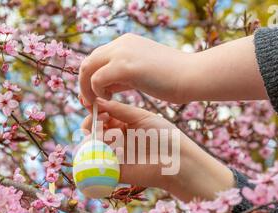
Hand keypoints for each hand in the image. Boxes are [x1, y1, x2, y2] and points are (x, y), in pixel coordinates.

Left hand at [79, 33, 193, 104]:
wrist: (193, 75)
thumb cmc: (173, 79)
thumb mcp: (142, 74)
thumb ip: (122, 77)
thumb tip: (105, 87)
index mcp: (126, 43)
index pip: (97, 57)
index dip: (90, 77)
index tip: (94, 96)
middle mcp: (121, 43)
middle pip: (88, 61)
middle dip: (83, 84)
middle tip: (89, 103)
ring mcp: (121, 52)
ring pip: (87, 68)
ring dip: (87, 89)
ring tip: (96, 105)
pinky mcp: (124, 66)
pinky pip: (96, 79)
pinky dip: (97, 92)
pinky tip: (110, 100)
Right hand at [80, 98, 234, 201]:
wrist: (175, 161)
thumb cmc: (163, 136)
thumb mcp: (141, 117)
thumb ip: (118, 109)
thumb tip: (97, 102)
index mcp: (124, 124)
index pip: (102, 116)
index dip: (95, 112)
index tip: (92, 107)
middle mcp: (117, 139)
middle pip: (94, 131)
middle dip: (91, 126)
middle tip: (94, 125)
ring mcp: (115, 155)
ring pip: (93, 146)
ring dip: (92, 140)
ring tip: (99, 138)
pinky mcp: (114, 171)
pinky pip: (97, 164)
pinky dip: (93, 156)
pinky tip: (101, 150)